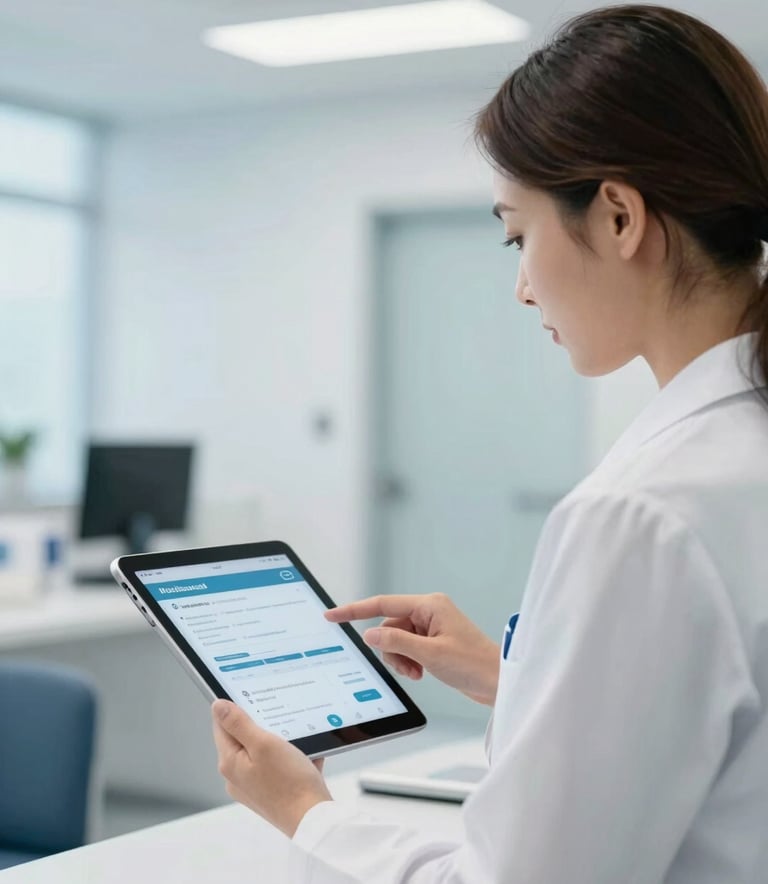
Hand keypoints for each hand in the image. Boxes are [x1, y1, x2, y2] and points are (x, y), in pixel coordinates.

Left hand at [211, 699, 331, 837]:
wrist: (313, 819)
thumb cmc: (290, 782)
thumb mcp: (263, 743)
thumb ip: (238, 723)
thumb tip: (217, 706)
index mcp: (230, 763)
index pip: (221, 726)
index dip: (236, 708)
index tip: (254, 699)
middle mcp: (237, 777)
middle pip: (242, 739)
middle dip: (262, 726)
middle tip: (281, 720)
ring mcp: (253, 787)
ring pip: (262, 752)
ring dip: (279, 742)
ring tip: (296, 743)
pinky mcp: (270, 794)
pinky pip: (277, 767)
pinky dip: (290, 759)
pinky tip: (305, 758)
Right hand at [325, 593, 499, 705]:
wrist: (498, 681)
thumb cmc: (474, 663)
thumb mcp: (430, 654)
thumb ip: (397, 642)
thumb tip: (370, 634)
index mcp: (429, 605)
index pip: (383, 603)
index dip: (355, 610)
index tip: (332, 615)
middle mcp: (429, 611)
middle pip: (390, 626)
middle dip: (391, 650)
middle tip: (407, 669)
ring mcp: (431, 626)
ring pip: (397, 640)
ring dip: (401, 659)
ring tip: (417, 673)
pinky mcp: (434, 641)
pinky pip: (408, 648)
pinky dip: (408, 662)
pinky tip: (421, 672)